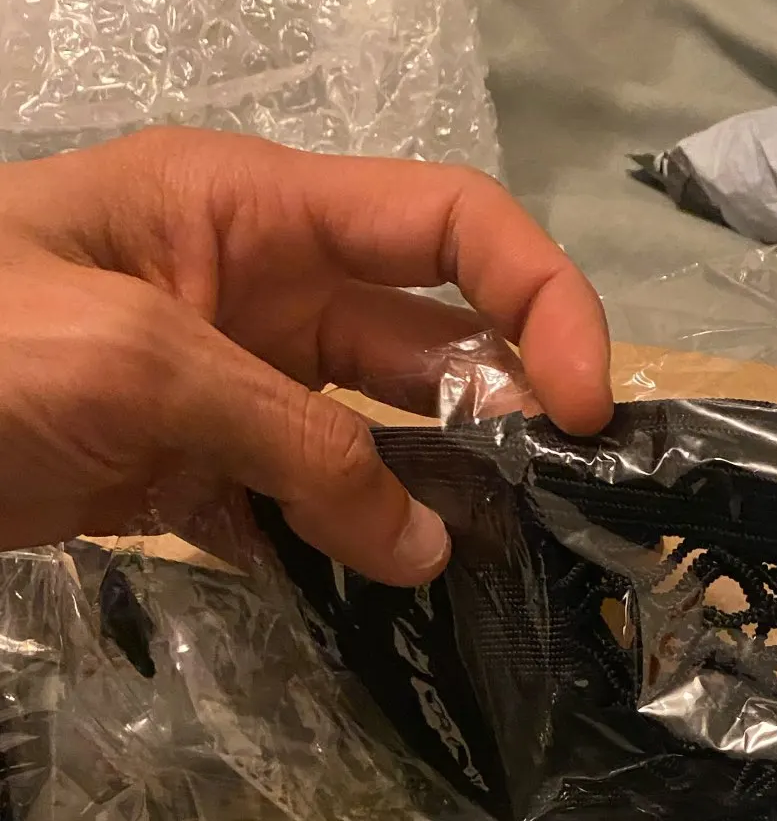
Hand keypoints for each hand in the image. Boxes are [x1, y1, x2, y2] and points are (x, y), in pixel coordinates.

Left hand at [0, 129, 611, 582]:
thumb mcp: (144, 365)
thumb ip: (300, 446)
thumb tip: (430, 550)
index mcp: (256, 211)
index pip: (448, 224)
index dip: (540, 300)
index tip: (588, 407)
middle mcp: (261, 290)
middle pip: (428, 340)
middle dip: (503, 416)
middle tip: (559, 517)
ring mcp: (228, 387)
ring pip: (372, 439)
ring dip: (431, 503)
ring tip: (490, 579)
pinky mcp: (190, 474)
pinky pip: (302, 509)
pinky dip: (346, 556)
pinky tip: (386, 610)